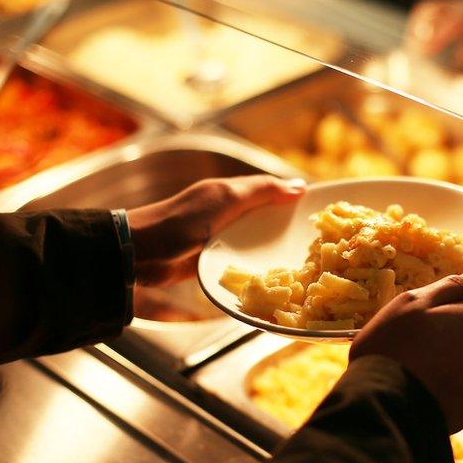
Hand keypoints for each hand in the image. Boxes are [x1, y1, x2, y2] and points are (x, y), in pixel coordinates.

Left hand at [127, 175, 304, 285]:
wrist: (141, 253)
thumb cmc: (182, 220)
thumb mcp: (225, 198)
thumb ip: (261, 191)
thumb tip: (300, 186)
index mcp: (230, 193)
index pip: (270, 191)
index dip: (293, 198)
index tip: (321, 212)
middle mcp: (228, 214)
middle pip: (265, 219)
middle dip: (288, 228)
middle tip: (319, 242)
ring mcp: (220, 238)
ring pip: (256, 242)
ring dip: (274, 250)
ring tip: (304, 261)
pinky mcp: (213, 261)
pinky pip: (242, 262)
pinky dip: (257, 266)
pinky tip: (274, 276)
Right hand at [350, 269, 462, 432]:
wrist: (384, 405)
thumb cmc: (395, 344)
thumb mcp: (413, 303)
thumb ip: (451, 287)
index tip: (442, 312)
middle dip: (455, 335)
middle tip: (417, 340)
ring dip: (449, 363)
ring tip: (414, 368)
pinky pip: (457, 392)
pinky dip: (443, 388)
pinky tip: (417, 390)